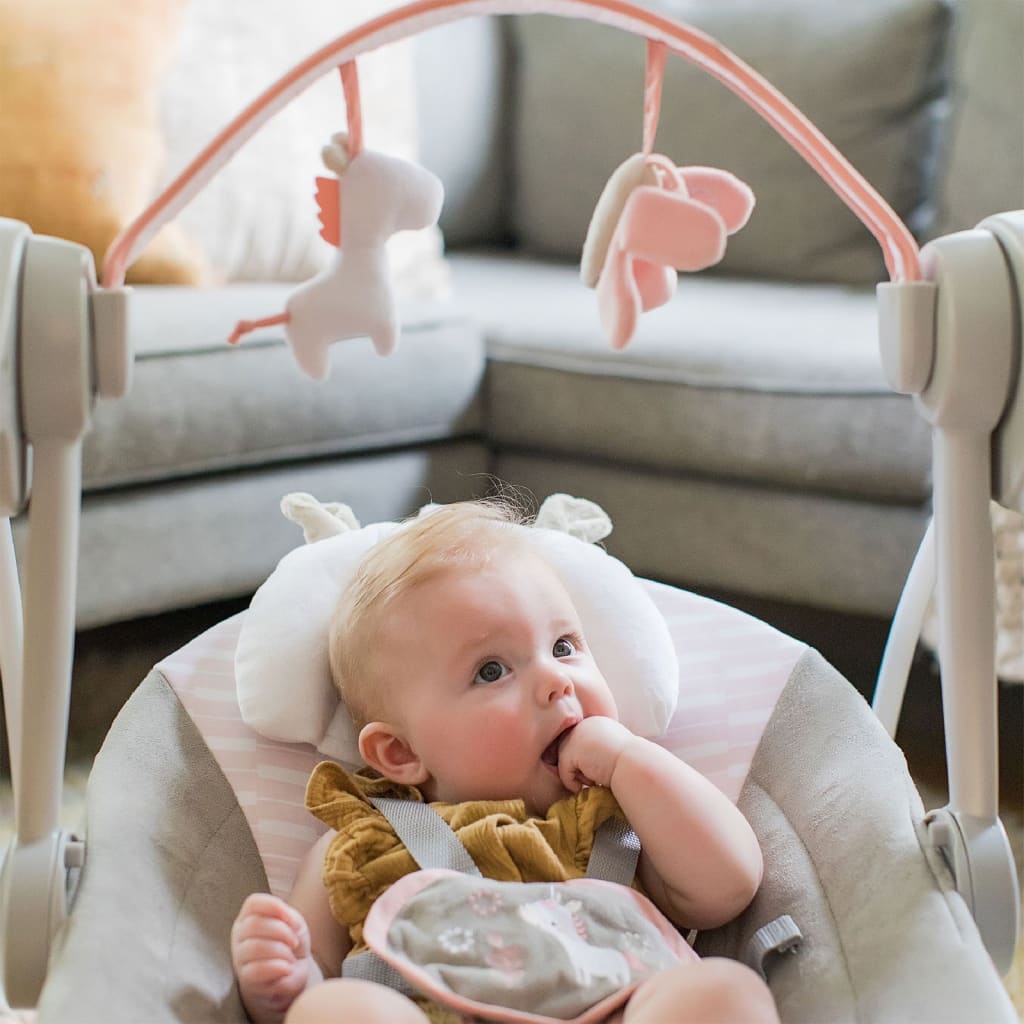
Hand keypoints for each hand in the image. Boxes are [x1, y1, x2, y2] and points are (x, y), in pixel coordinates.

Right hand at [231, 892, 312, 1023]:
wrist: (291, 974)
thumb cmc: (289, 944)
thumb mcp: (294, 924)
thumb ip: (288, 916)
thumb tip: (285, 918)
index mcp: (249, 916)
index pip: (253, 902)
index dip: (274, 906)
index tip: (292, 919)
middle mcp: (239, 935)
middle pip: (254, 924)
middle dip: (282, 931)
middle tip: (294, 942)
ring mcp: (239, 957)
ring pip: (256, 947)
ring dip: (282, 951)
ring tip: (290, 957)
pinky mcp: (245, 978)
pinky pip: (258, 969)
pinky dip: (279, 967)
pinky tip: (287, 969)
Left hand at [557, 716, 632, 792]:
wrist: (635, 763)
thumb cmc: (631, 762)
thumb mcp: (615, 748)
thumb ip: (599, 748)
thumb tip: (584, 762)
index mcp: (596, 723)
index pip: (580, 742)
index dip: (586, 759)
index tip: (601, 768)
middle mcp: (583, 725)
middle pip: (569, 749)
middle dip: (579, 766)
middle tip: (597, 775)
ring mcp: (575, 736)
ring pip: (565, 761)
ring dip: (578, 774)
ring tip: (597, 776)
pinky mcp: (570, 751)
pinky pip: (564, 773)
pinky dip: (574, 783)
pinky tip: (592, 782)